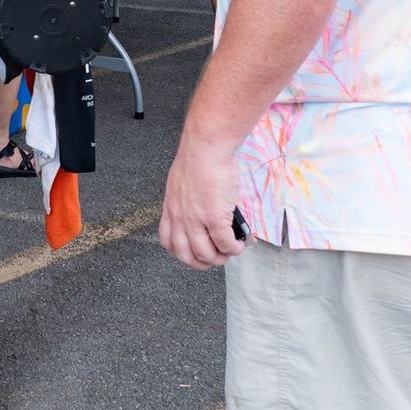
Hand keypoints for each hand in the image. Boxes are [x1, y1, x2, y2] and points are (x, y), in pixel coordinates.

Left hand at [159, 138, 246, 270]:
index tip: (196, 253)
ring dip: (222, 258)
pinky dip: (235, 248)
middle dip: (203, 262)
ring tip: (232, 249)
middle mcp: (180, 217)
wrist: (206, 147)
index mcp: (171, 208)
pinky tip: (242, 243)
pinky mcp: (214, 217)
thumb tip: (199, 210)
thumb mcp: (181, 182)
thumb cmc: (198, 158)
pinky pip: (226, 244)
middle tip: (217, 257)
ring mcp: (196, 219)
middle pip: (186, 255)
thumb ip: (186, 200)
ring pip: (206, 255)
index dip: (183, 253)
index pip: (168, 242)